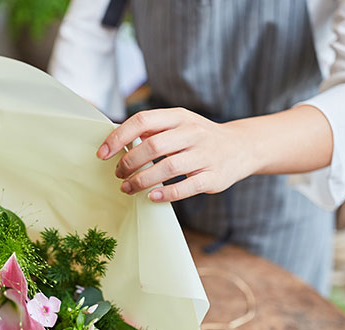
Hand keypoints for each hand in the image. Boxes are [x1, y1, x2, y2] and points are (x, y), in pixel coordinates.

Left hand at [96, 108, 259, 201]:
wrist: (241, 147)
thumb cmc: (199, 138)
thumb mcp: (178, 125)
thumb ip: (152, 130)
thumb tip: (117, 142)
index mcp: (179, 117)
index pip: (142, 121)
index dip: (119, 137)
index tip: (102, 154)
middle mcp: (193, 132)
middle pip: (153, 146)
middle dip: (129, 162)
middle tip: (118, 175)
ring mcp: (205, 155)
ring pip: (168, 168)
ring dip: (142, 180)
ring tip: (128, 188)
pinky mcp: (214, 177)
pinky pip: (187, 187)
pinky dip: (167, 194)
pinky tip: (152, 197)